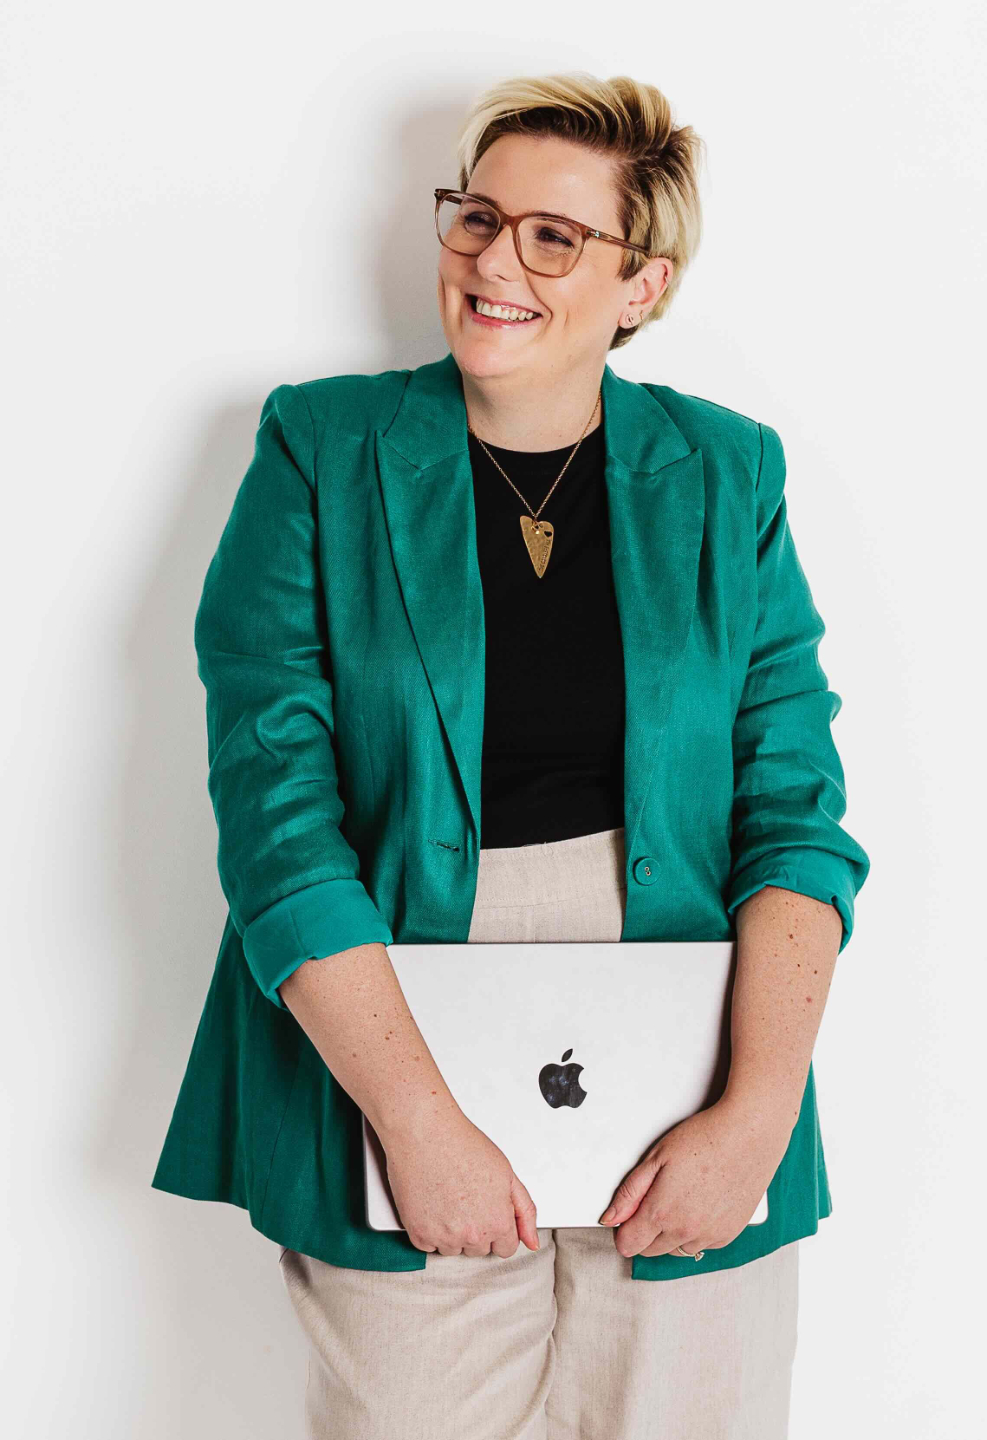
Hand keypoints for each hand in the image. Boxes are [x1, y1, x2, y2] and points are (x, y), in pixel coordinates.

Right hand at [380, 1110, 539, 1258]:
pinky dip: (429, 1230)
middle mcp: (471, 1235)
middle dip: (476, 1229)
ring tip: (448, 1198)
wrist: (425, 1133)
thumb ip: (525, 1211)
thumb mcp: (507, 1174)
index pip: (506, 1248)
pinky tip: (433, 1203)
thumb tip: (532, 1241)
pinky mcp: (418, 1234)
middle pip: (479, 1249)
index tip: (489, 1211)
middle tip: (466, 1197)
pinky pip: (428, 1246)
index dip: (499, 1227)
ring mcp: (443, 1237)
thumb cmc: (463, 1145)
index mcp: (497, 1222)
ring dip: (452, 1232)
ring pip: (453, 1249)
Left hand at [597, 1093, 792, 1257]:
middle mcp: (686, 1231)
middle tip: (656, 1198)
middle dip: (645, 1231)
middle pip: (650, 1251)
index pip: (628, 1244)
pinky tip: (701, 1203)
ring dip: (671, 1233)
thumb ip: (629, 1192)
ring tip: (682, 1197)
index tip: (628, 1213)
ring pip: (677, 1250)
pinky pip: (702, 1244)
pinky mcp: (728, 1235)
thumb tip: (610, 1217)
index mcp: (662, 1212)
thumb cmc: (705, 1138)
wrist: (749, 1136)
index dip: (623, 1228)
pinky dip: (696, 1231)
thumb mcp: (656, 1157)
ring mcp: (709, 1236)